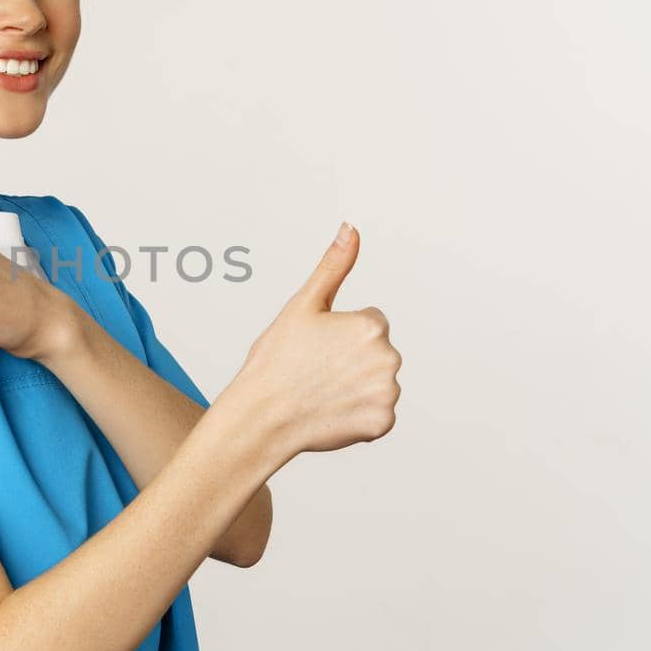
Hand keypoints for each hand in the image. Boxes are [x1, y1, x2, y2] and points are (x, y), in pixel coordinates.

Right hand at [219, 222, 402, 462]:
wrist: (261, 417)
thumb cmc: (275, 360)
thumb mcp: (303, 305)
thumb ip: (334, 266)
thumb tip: (351, 229)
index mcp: (371, 326)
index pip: (370, 323)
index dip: (340, 334)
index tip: (316, 348)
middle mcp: (388, 358)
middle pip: (377, 353)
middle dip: (352, 360)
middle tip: (316, 371)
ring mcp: (387, 393)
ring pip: (378, 382)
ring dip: (357, 387)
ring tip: (322, 393)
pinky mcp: (382, 422)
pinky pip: (377, 413)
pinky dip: (359, 414)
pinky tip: (332, 412)